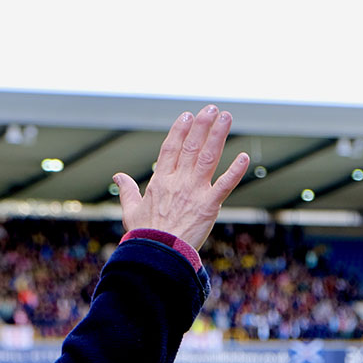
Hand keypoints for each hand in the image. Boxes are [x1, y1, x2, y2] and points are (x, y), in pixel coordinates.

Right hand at [113, 105, 249, 250]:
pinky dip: (235, 171)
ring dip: (218, 136)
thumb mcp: (130, 211)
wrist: (158, 254)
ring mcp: (194, 192)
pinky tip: (243, 156)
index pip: (170, 149)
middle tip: (211, 109)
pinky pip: (225, 185)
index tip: (186, 116)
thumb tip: (118, 176)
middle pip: (191, 147)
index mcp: (160, 182)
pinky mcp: (209, 206)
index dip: (179, 131)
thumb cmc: (144, 235)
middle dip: (202, 125)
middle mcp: (178, 182)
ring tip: (226, 117)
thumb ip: (127, 191)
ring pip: (208, 157)